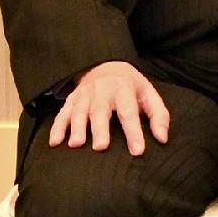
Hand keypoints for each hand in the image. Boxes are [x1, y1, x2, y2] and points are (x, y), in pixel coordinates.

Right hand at [45, 61, 170, 151]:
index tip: (137, 151)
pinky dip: (57, 127)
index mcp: (124, 88)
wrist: (106, 64)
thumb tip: (162, 139)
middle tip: (100, 147)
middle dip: (100, 129)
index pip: (129, 113)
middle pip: (100, 111)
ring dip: (76, 128)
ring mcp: (84, 94)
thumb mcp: (149, 94)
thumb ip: (158, 116)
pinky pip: (63, 113)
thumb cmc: (131, 87)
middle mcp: (102, 90)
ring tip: (76, 145)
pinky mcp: (72, 99)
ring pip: (79, 111)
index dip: (134, 132)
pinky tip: (54, 142)